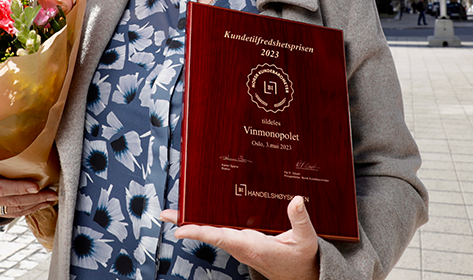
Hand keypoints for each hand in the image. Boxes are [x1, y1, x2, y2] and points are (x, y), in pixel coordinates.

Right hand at [0, 139, 57, 218]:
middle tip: (52, 193)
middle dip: (34, 198)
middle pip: (11, 201)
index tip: (35, 186)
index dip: (18, 188)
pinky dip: (28, 210)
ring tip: (51, 199)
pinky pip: (13, 214)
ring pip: (14, 209)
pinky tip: (41, 205)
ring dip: (35, 205)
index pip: (0, 188)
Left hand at [159, 196, 318, 279]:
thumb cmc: (303, 259)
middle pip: (210, 234)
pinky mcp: (243, 243)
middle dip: (187, 224)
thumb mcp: (306, 240)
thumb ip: (300, 220)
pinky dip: (207, 224)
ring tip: (174, 212)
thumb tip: (296, 200)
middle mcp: (243, 247)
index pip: (222, 237)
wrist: (303, 276)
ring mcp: (241, 246)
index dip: (200, 232)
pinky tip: (197, 215)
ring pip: (213, 233)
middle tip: (165, 214)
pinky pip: (220, 232)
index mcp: (254, 247)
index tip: (180, 229)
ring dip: (194, 223)